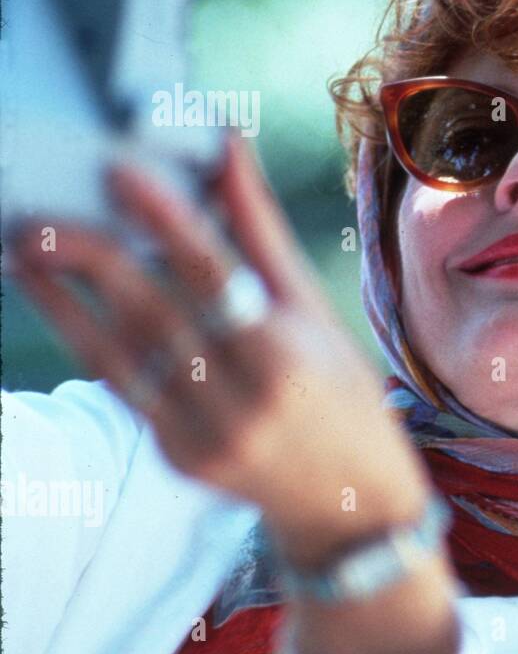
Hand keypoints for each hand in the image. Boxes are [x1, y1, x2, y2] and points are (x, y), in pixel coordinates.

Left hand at [14, 134, 432, 562]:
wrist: (350, 503)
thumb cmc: (343, 391)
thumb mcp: (314, 312)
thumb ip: (262, 234)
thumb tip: (228, 150)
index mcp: (286, 356)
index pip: (217, 277)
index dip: (167, 223)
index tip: (120, 174)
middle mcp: (241, 400)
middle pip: (154, 317)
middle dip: (90, 263)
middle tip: (36, 218)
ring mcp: (202, 437)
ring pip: (120, 357)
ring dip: (63, 303)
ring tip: (23, 254)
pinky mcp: (176, 458)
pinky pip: (125, 390)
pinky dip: (88, 343)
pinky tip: (59, 305)